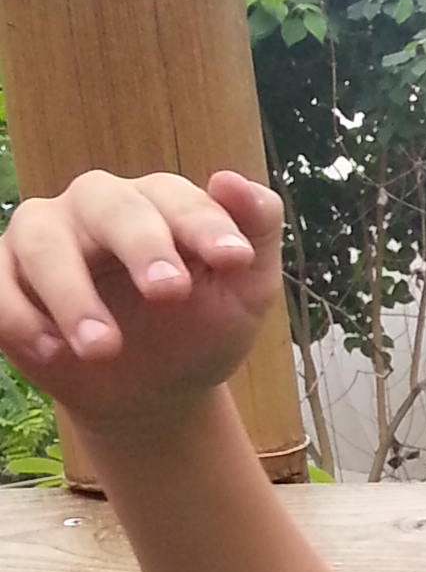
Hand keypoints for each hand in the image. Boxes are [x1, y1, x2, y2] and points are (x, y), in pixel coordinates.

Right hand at [0, 169, 284, 433]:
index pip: (179, 199)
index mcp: (158, 203)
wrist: (155, 392)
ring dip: (72, 295)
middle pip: (109, 206)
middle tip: (169, 294)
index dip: (205, 226)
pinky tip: (53, 353)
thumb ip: (255, 230)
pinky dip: (19, 317)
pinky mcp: (6, 278)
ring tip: (104, 349)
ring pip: (43, 241)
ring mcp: (45, 237)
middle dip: (141, 246)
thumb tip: (232, 179)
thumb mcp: (246, 291)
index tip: (233, 259)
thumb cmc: (201, 329)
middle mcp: (96, 207)